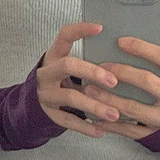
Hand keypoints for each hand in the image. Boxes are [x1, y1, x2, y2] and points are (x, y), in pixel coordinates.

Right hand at [36, 22, 125, 138]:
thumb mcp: (69, 67)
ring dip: (95, 105)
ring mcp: (46, 94)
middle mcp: (47, 73)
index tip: (100, 28)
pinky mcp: (49, 113)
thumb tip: (124, 58)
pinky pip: (68, 120)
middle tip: (114, 81)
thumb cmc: (62, 80)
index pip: (64, 36)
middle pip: (68, 65)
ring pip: (70, 97)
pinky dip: (86, 127)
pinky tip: (101, 130)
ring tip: (114, 114)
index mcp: (54, 56)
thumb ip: (88, 61)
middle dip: (92, 72)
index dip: (80, 30)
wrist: (34, 102)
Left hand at [84, 34, 159, 139]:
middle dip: (121, 71)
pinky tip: (96, 115)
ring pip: (132, 107)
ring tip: (90, 89)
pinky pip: (128, 129)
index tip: (122, 42)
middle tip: (100, 66)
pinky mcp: (154, 135)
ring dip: (108, 98)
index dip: (141, 48)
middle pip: (146, 81)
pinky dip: (110, 124)